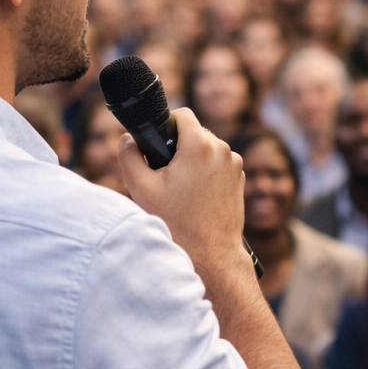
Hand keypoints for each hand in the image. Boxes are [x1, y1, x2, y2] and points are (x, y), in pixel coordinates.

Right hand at [118, 107, 250, 280]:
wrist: (212, 254)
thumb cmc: (177, 223)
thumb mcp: (142, 188)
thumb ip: (129, 157)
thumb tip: (127, 140)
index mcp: (200, 145)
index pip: (181, 114)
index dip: (166, 124)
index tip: (158, 144)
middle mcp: (222, 150)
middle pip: (194, 133)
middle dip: (178, 147)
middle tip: (165, 173)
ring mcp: (234, 165)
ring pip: (207, 149)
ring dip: (193, 160)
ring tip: (180, 188)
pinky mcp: (239, 179)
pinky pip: (218, 165)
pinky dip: (206, 173)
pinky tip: (195, 196)